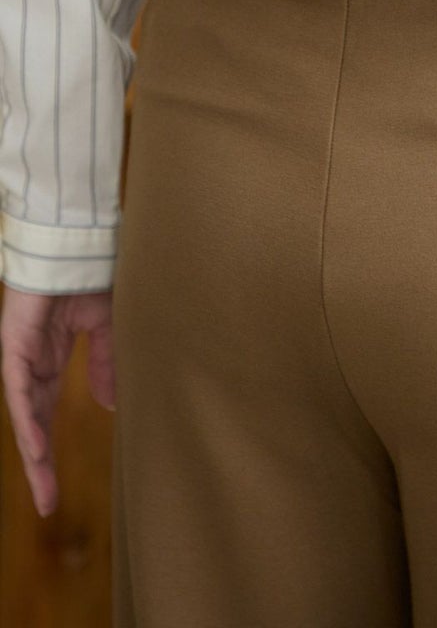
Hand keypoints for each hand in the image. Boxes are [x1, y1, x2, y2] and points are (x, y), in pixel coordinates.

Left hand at [0, 284, 114, 517]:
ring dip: (33, 451)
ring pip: (24, 412)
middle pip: (33, 423)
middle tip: (48, 504)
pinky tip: (35, 444)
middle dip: (39, 465)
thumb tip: (110, 403)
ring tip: (44, 488)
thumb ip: (105, 364)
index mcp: (49, 359)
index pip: (46, 413)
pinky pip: (19, 388)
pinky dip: (28, 417)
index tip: (56, 489)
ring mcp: (20, 355)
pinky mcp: (14, 344)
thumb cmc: (91, 277)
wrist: (79, 243)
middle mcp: (31, 363)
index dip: (50, 449)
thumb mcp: (106, 329)